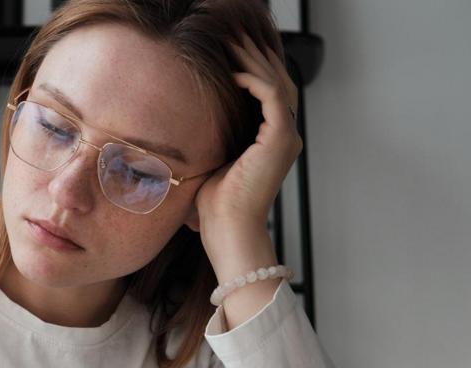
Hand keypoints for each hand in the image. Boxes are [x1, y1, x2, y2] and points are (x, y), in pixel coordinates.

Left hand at [191, 31, 302, 279]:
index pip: (270, 92)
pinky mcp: (279, 140)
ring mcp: (286, 138)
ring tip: (234, 42)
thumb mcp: (211, 163)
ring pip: (277, 83)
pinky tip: (233, 73)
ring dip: (255, 60)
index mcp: (272, 141)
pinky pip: (272, 97)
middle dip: (256, 55)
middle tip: (234, 34)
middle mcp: (284, 136)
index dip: (254, 67)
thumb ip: (211, 141)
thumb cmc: (215, 207)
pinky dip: (254, 81)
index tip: (230, 50)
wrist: (228, 230)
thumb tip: (184, 127)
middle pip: (278, 80)